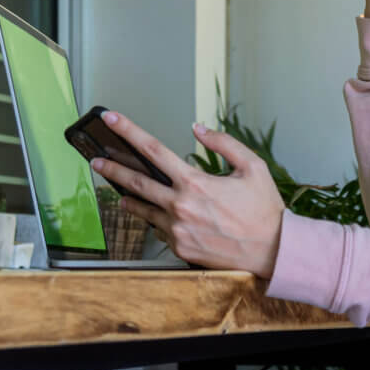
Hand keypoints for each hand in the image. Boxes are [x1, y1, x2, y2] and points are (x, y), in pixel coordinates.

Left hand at [87, 111, 285, 277]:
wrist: (272, 251)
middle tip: (96, 161)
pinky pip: (160, 230)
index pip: (153, 150)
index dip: (129, 131)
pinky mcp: (180, 248)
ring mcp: (177, 230)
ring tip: (121, 192)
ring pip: (142, 210)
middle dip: (112, 169)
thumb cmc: (264, 210)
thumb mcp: (252, 167)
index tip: (111, 119)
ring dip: (129, 198)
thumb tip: (198, 129)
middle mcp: (181, 206)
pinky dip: (159, 220)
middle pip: (135, 182)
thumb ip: (223, 143)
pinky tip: (163, 216)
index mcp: (195, 183)